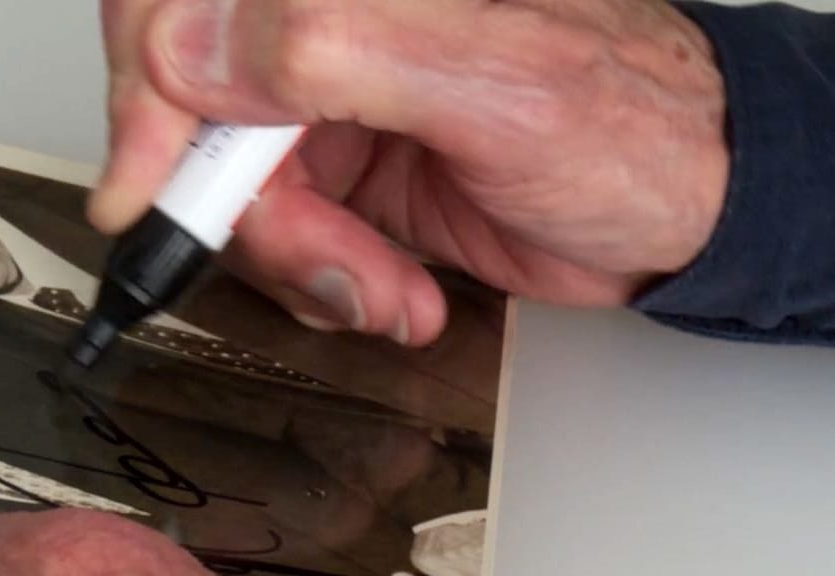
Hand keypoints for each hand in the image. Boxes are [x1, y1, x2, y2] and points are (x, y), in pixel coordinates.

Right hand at [91, 0, 728, 344]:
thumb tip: (198, 54)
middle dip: (242, 211)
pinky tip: (390, 289)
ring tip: (378, 287)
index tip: (147, 188)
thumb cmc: (633, 125)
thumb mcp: (493, 81)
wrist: (688, 211)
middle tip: (307, 256)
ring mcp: (328, 101)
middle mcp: (327, 27)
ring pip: (230, 192)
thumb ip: (334, 51)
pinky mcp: (342, 170)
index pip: (184, 8)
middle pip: (192, 113)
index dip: (146, 94)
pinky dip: (324, 283)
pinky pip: (278, 237)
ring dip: (298, 263)